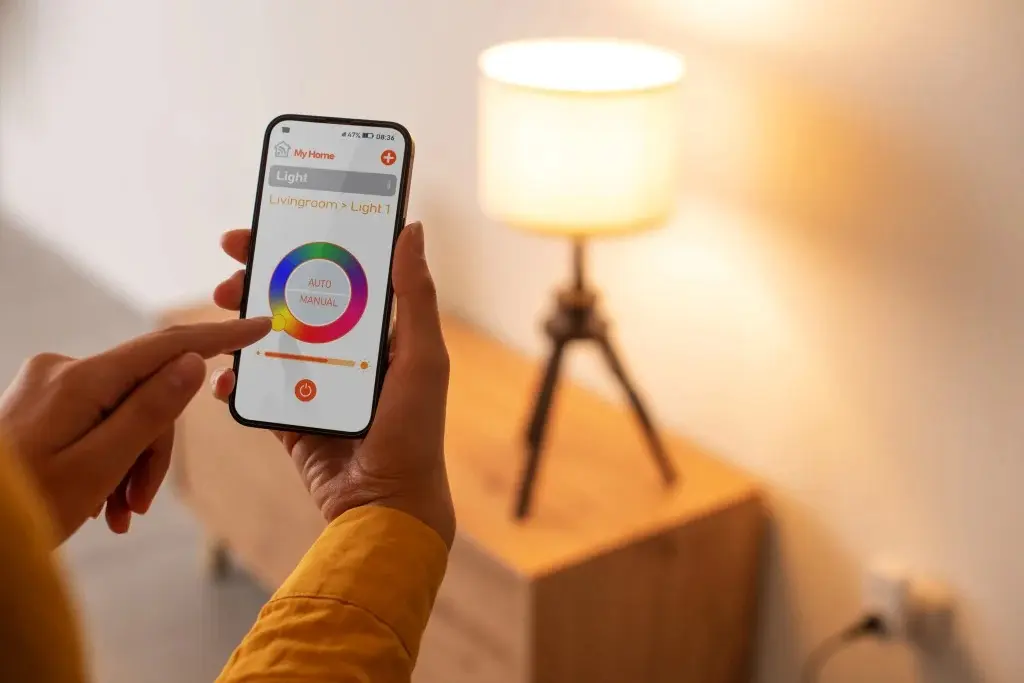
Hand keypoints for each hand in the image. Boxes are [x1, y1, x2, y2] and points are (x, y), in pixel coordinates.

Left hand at [0, 318, 270, 541]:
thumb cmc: (25, 507)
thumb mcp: (98, 466)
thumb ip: (149, 411)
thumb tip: (192, 363)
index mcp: (80, 380)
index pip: (166, 346)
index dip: (218, 337)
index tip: (259, 325)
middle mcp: (64, 371)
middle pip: (146, 394)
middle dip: (153, 450)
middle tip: (137, 505)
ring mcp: (51, 386)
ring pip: (124, 413)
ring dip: (130, 464)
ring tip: (117, 514)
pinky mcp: (44, 404)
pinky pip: (99, 421)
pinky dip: (109, 460)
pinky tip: (101, 503)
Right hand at [211, 222, 454, 545]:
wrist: (385, 505)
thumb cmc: (415, 430)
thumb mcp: (422, 358)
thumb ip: (414, 297)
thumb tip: (411, 229)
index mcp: (376, 333)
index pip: (334, 276)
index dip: (300, 248)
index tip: (265, 227)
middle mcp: (343, 353)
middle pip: (291, 303)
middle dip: (257, 280)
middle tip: (231, 269)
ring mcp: (313, 386)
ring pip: (266, 342)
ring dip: (238, 324)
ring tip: (220, 313)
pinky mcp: (291, 420)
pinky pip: (255, 392)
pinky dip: (234, 382)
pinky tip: (224, 378)